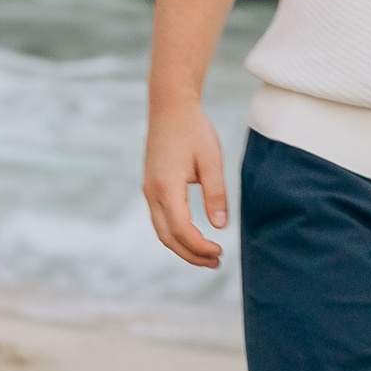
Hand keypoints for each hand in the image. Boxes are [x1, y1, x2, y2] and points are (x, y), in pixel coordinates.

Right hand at [143, 96, 229, 267]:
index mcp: (166, 187)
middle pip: (167, 237)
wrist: (170, 107)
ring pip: (162, 231)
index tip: (220, 251)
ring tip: (208, 255)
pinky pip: (161, 219)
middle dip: (190, 255)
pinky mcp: (152, 187)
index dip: (200, 246)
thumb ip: (216, 194)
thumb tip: (220, 226)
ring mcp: (149, 190)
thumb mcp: (211, 160)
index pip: (181, 229)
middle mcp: (152, 192)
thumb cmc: (194, 130)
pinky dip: (176, 234)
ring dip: (183, 247)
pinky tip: (195, 237)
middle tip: (216, 263)